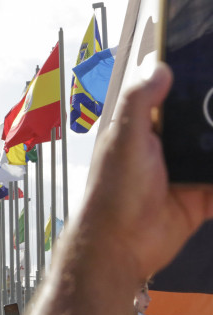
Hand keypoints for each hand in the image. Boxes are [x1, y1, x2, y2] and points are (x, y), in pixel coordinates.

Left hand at [85, 64, 212, 279]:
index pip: (178, 96)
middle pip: (208, 122)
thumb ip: (138, 102)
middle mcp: (169, 147)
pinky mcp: (202, 198)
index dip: (200, 84)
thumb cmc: (112, 194)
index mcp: (147, 128)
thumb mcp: (123, 141)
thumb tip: (158, 65)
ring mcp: (187, 172)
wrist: (119, 247)